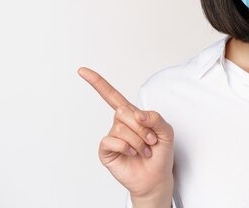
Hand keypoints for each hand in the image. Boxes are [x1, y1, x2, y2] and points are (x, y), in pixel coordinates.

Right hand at [78, 66, 174, 198]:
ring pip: (120, 127)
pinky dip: (126, 147)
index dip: (98, 83)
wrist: (156, 177)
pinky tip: (132, 153)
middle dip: (141, 126)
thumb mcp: (166, 131)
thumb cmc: (161, 152)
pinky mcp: (106, 151)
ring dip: (138, 140)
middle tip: (151, 140)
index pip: (112, 96)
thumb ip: (155, 117)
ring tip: (145, 149)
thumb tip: (137, 114)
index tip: (82, 71)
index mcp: (132, 114)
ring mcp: (112, 137)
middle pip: (123, 110)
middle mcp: (119, 123)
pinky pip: (112, 141)